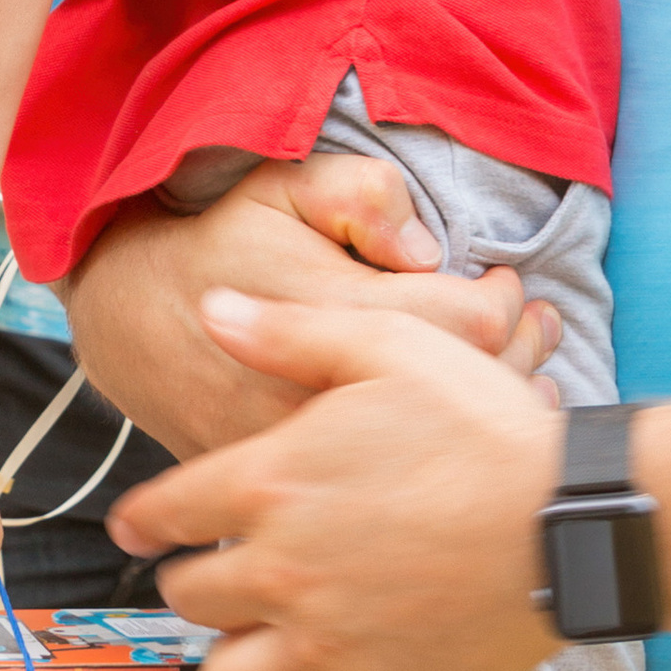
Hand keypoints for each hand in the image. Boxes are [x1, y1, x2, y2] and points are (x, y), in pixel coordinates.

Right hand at [66, 148, 561, 456]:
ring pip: (438, 445)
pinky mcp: (300, 485)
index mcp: (337, 311)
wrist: (132, 320)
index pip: (465, 322)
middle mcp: (330, 393)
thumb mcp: (280, 186)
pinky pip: (393, 481)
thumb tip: (423, 246)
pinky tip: (467, 423)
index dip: (506, 301)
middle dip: (519, 353)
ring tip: (523, 367)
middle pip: (467, 391)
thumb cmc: (220, 243)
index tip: (507, 280)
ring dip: (492, 405)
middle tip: (538, 323)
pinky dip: (442, 451)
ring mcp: (315, 448)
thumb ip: (357, 195)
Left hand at [107, 292, 564, 670]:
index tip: (135, 526)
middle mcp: (283, 574)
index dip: (142, 517)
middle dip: (192, 582)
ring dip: (236, 659)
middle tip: (214, 571)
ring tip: (258, 636)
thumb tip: (211, 308)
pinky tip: (342, 663)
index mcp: (271, 487)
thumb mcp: (389, 345)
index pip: (163, 512)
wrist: (572, 520)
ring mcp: (329, 644)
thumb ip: (290, 332)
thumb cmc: (482, 425)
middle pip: (189, 601)